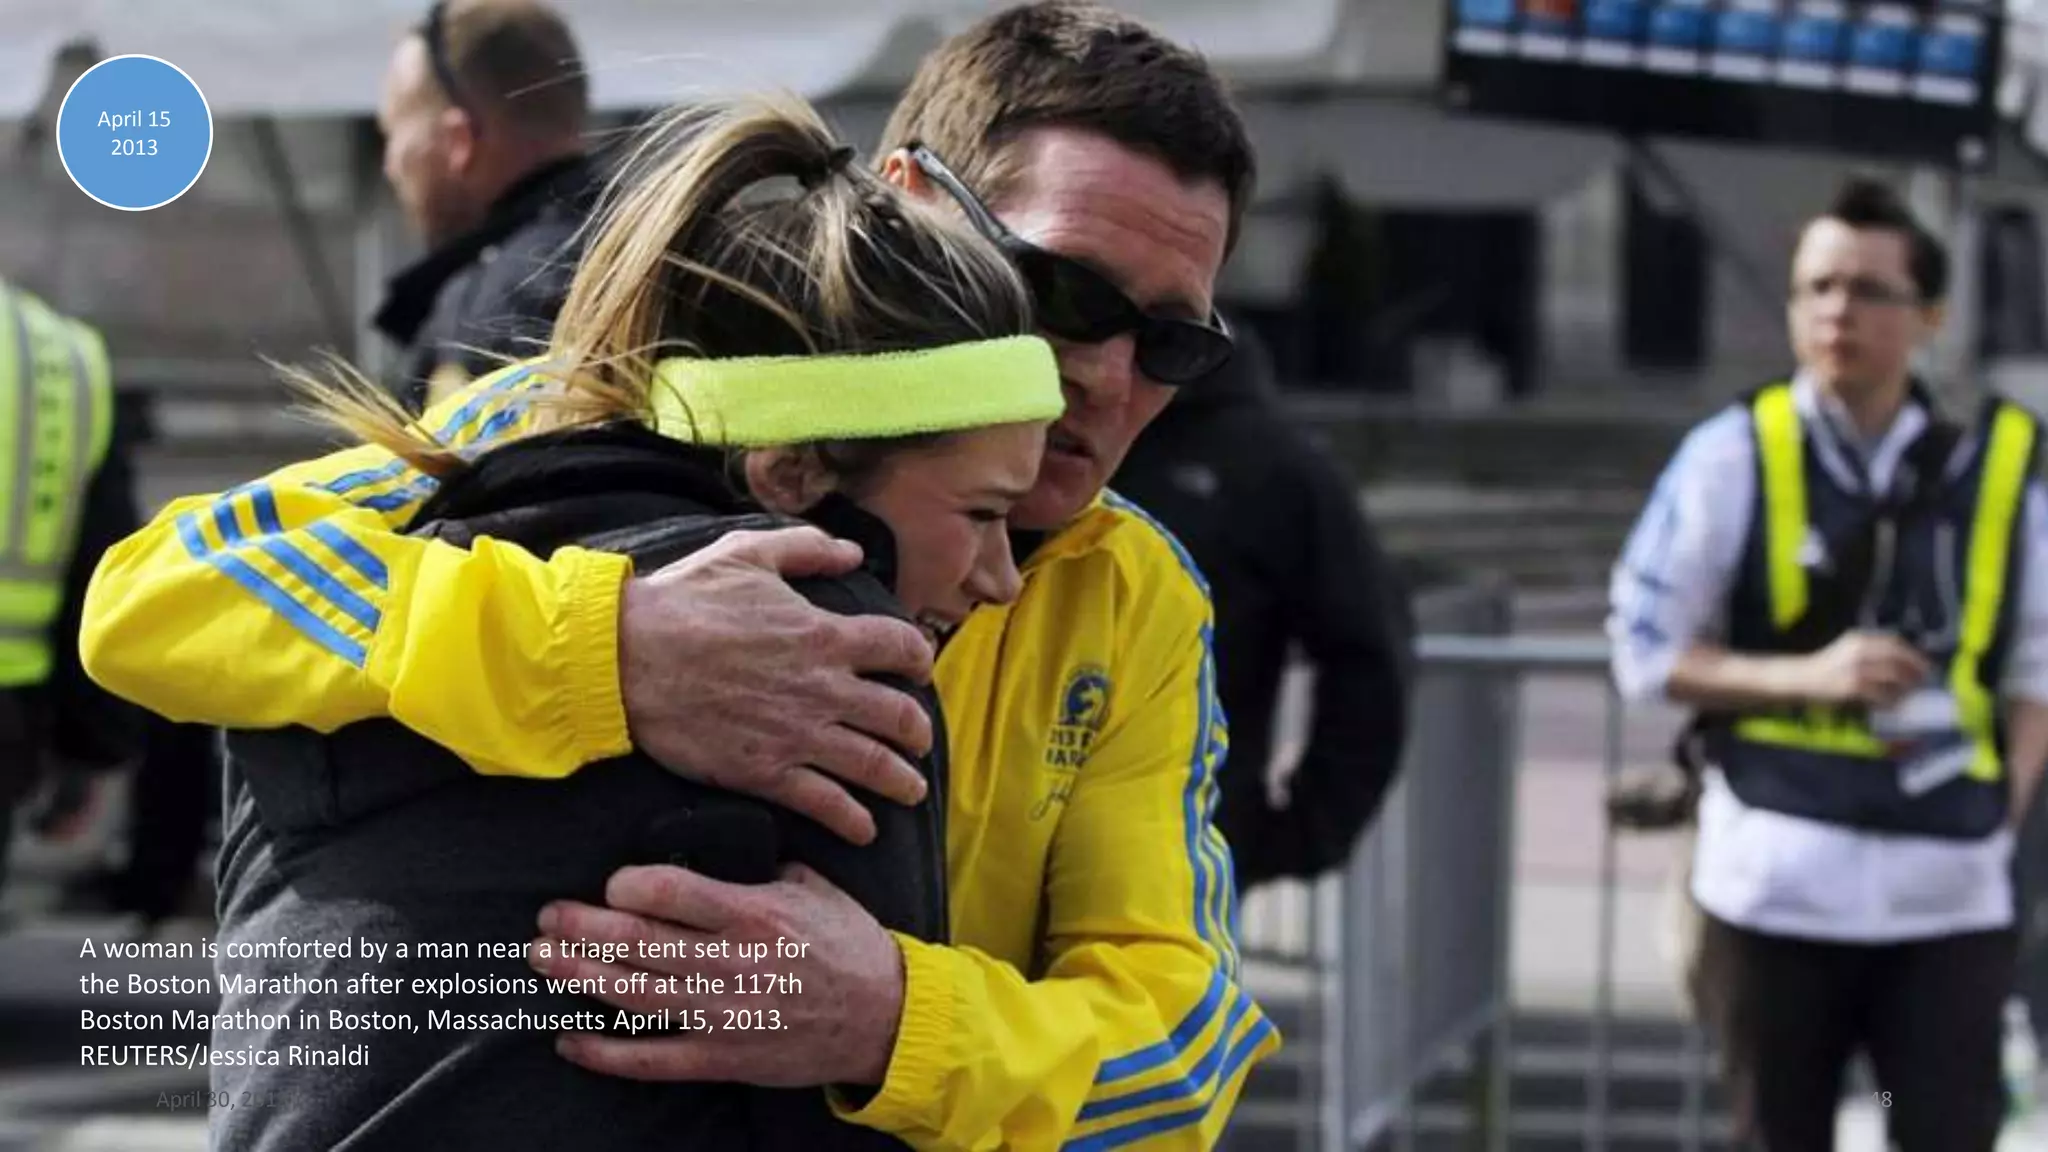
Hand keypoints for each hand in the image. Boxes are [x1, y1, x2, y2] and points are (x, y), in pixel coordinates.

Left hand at [532, 863, 904, 1086]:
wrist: (884, 1018)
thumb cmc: (849, 946)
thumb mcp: (813, 887)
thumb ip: (759, 870)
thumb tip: (715, 850)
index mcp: (756, 914)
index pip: (674, 892)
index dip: (630, 885)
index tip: (611, 882)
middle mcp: (733, 964)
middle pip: (639, 943)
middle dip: (582, 928)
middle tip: (548, 916)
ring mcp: (723, 1015)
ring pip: (634, 996)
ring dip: (580, 976)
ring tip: (543, 959)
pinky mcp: (721, 1056)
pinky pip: (651, 1058)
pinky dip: (604, 1052)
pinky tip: (569, 1038)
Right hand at [619, 527, 935, 844]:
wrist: (625, 659)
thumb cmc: (682, 601)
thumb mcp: (746, 553)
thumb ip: (806, 549)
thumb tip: (850, 553)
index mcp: (824, 634)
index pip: (901, 648)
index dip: (919, 659)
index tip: (918, 669)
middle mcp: (823, 689)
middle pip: (900, 716)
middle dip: (919, 731)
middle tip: (921, 740)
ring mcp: (797, 735)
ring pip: (874, 766)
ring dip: (902, 781)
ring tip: (912, 789)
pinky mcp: (765, 772)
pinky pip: (825, 803)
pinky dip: (853, 820)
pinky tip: (864, 829)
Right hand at [1798, 631, 1931, 708]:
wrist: (1801, 678)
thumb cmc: (1828, 666)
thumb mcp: (1848, 650)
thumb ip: (1871, 652)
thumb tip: (1905, 664)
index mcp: (1859, 639)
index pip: (1894, 643)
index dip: (1912, 653)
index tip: (1924, 664)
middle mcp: (1858, 651)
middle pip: (1897, 657)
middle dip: (1914, 669)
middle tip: (1924, 679)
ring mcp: (1856, 669)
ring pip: (1892, 676)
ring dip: (1906, 686)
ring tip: (1910, 693)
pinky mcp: (1853, 687)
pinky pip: (1881, 694)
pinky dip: (1891, 700)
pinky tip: (1894, 704)